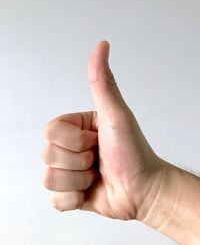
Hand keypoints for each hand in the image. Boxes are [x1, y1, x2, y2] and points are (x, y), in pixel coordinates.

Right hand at [42, 41, 162, 219]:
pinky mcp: (68, 194)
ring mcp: (67, 172)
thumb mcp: (117, 116)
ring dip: (78, 181)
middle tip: (99, 159)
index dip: (75, 141)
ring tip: (97, 176)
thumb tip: (101, 46)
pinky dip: (74, 199)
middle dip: (79, 162)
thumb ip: (103, 83)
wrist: (143, 190)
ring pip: (49, 178)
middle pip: (47, 154)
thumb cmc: (134, 153)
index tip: (97, 141)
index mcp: (75, 128)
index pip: (50, 131)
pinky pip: (54, 199)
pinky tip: (91, 191)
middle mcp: (68, 148)